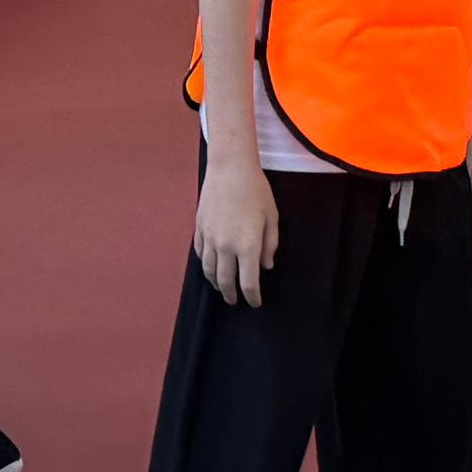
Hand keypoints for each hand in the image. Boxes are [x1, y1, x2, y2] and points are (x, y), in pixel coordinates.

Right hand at [195, 152, 280, 306]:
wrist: (230, 168)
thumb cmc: (256, 191)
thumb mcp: (272, 217)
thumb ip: (270, 245)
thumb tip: (266, 266)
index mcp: (247, 245)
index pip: (248, 282)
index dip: (252, 296)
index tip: (255, 302)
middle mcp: (226, 246)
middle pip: (225, 281)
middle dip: (231, 295)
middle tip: (235, 301)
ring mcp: (210, 238)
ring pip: (209, 270)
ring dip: (216, 283)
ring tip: (221, 288)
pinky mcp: (200, 229)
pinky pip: (200, 255)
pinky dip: (205, 266)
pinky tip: (210, 268)